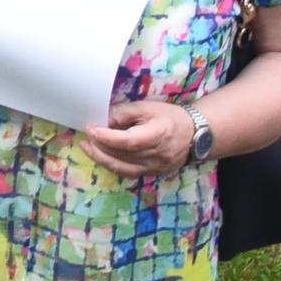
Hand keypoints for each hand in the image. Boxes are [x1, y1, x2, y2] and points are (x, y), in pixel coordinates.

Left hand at [80, 99, 199, 177]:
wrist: (194, 135)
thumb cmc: (170, 117)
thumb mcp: (147, 107)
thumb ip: (125, 113)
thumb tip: (104, 120)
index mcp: (159, 134)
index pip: (129, 141)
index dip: (107, 137)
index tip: (91, 129)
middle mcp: (158, 155)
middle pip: (124, 155)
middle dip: (100, 147)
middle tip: (86, 138)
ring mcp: (156, 167)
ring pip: (124, 167)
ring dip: (102, 158)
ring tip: (88, 148)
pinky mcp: (154, 173)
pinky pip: (129, 173)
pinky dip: (113, 166)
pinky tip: (102, 157)